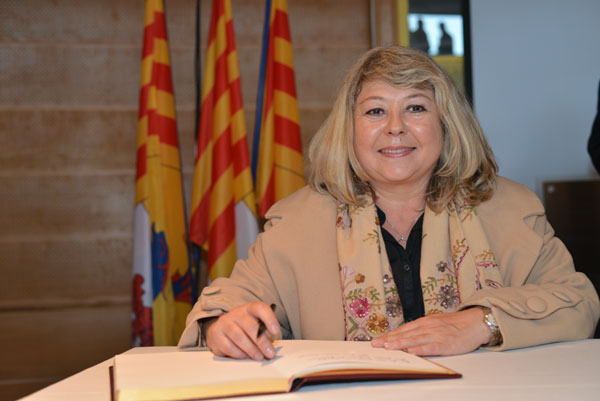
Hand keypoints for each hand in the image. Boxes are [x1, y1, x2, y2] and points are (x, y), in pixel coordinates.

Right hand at [205, 301, 280, 360]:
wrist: (220, 330)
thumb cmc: (243, 328)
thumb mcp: (257, 326)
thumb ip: (265, 332)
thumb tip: (271, 343)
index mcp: (249, 308)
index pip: (260, 308)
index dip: (269, 319)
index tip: (275, 331)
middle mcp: (236, 313)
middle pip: (250, 326)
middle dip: (262, 342)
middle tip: (270, 353)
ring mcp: (225, 323)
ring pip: (239, 337)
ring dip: (251, 350)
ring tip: (259, 357)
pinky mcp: (216, 335)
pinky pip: (229, 346)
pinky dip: (239, 354)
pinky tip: (245, 356)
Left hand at [371, 308, 491, 355]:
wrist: (475, 322)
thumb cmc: (455, 323)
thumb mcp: (435, 322)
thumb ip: (421, 329)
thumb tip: (406, 336)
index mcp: (424, 322)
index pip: (403, 329)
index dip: (389, 335)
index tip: (377, 340)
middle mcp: (428, 327)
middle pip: (405, 334)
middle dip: (389, 340)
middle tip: (375, 344)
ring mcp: (436, 335)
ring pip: (414, 340)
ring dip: (400, 344)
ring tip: (388, 347)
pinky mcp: (446, 343)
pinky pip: (431, 347)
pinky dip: (420, 350)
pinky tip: (411, 352)